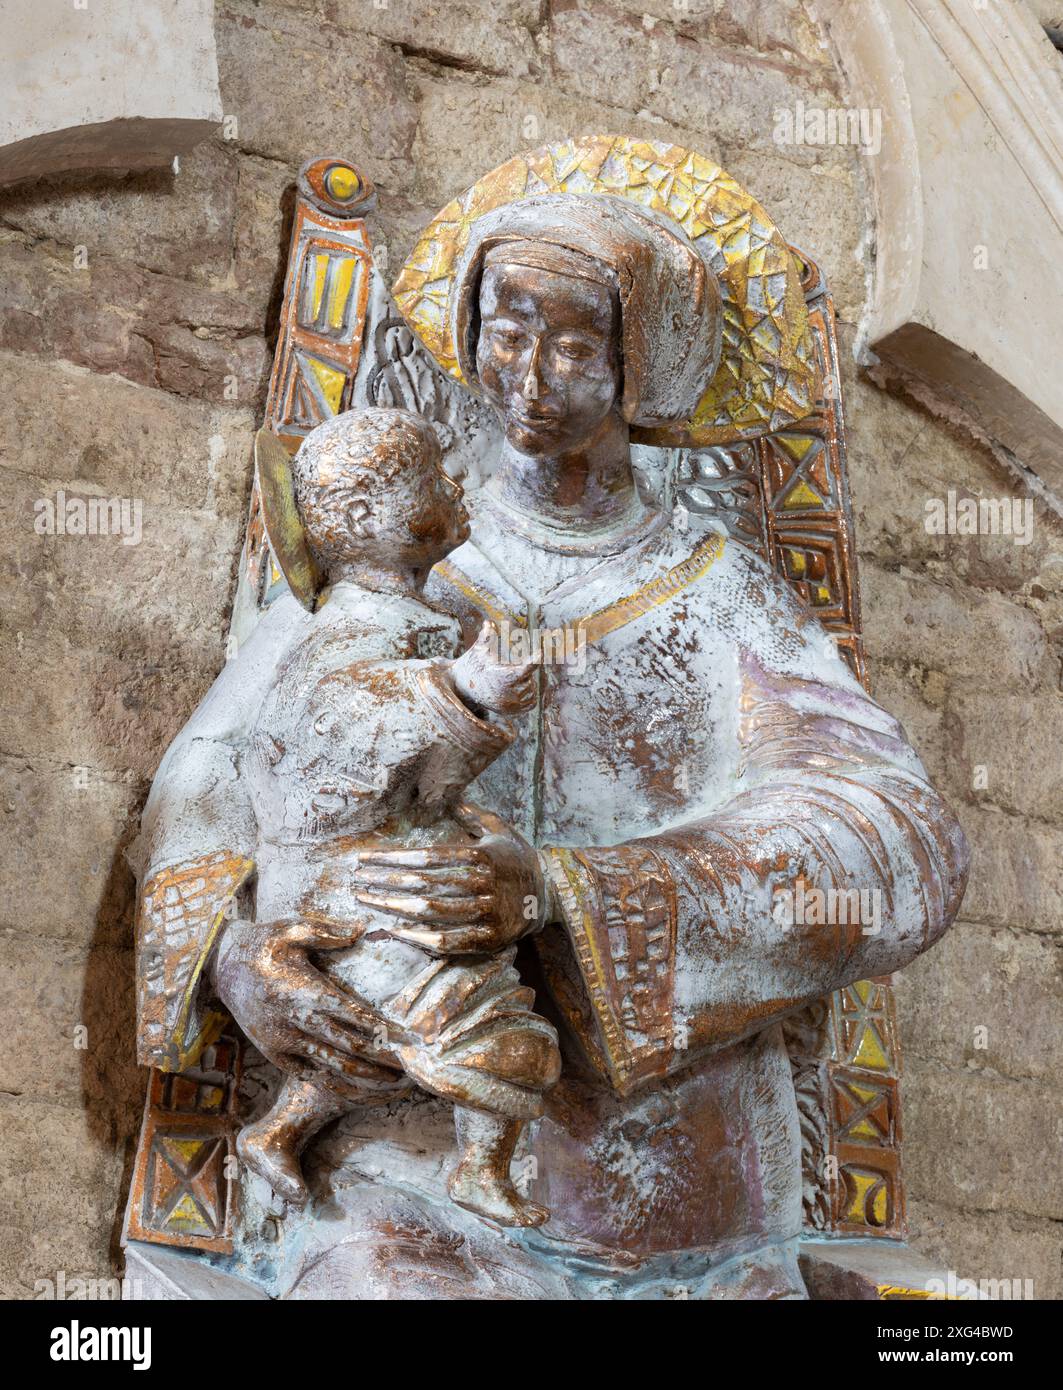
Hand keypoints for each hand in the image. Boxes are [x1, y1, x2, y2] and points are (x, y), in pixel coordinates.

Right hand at [212, 918, 398, 1098]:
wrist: (221, 968)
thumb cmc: (264, 944)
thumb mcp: (293, 929)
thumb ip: (328, 932)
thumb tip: (362, 928)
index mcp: (306, 991)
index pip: (354, 1016)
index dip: (384, 1031)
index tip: (409, 1039)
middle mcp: (296, 1021)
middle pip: (349, 1048)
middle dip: (382, 1061)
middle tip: (411, 1070)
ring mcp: (283, 1042)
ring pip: (331, 1068)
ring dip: (364, 1078)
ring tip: (393, 1084)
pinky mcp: (274, 1053)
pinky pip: (309, 1075)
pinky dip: (336, 1085)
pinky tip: (359, 1089)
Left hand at [351, 803, 547, 954]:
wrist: (551, 895)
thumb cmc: (517, 858)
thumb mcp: (500, 830)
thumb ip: (474, 814)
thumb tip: (451, 794)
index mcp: (482, 855)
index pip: (428, 857)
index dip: (393, 859)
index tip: (366, 859)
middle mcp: (484, 884)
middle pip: (424, 885)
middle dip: (385, 881)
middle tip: (357, 880)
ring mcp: (487, 914)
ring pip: (431, 913)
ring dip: (393, 907)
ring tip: (368, 900)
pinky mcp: (489, 939)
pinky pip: (447, 941)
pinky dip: (418, 939)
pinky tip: (395, 931)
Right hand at [449, 620, 539, 715]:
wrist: (462, 688)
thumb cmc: (472, 665)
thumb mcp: (478, 650)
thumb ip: (486, 636)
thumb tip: (488, 622)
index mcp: (501, 677)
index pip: (524, 669)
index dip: (534, 660)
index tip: (542, 653)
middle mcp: (506, 694)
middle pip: (528, 678)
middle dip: (521, 671)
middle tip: (504, 669)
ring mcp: (509, 706)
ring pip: (531, 690)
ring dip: (525, 683)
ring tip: (506, 680)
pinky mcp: (510, 713)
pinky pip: (531, 703)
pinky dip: (529, 695)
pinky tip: (518, 689)